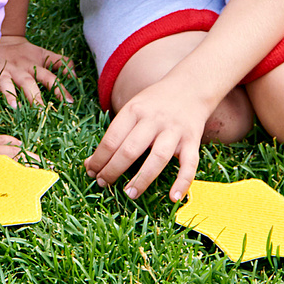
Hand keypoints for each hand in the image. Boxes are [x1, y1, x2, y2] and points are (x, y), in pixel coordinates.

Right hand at [0, 34, 67, 108]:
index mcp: (36, 65)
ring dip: (15, 95)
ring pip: (11, 84)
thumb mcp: (44, 54)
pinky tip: (9, 105)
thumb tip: (75, 76)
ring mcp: (8, 72)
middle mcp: (22, 69)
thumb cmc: (25, 53)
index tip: (69, 102)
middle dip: (36, 97)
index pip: (50, 77)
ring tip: (20, 108)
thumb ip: (61, 62)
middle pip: (30, 82)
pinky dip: (3, 94)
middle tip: (44, 111)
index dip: (60, 89)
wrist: (0, 40)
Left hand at [86, 74, 218, 200]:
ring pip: (158, 157)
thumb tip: (91, 163)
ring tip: (129, 194)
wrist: (190, 86)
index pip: (112, 138)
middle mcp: (154, 120)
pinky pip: (189, 164)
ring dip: (142, 179)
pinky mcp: (192, 140)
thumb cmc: (154, 103)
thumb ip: (115, 134)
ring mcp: (174, 130)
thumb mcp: (132, 109)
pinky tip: (173, 198)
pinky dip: (183, 182)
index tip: (91, 172)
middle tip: (103, 184)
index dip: (99, 158)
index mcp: (134, 110)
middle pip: (130, 149)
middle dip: (113, 170)